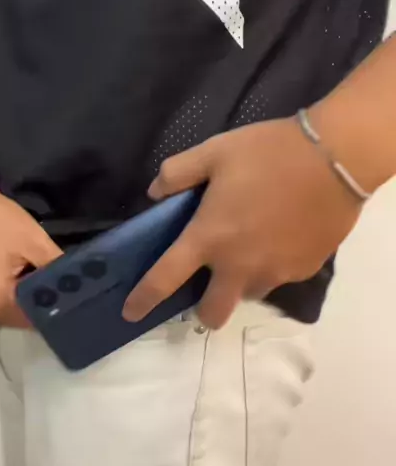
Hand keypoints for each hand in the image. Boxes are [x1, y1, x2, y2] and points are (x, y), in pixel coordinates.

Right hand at [0, 174, 61, 327]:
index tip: (63, 299)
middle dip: (28, 305)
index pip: (28, 318)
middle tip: (44, 286)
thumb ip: (56, 271)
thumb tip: (75, 287)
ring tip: (21, 277)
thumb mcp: (35, 242)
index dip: (47, 309)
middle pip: (10, 319)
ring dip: (10, 302)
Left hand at [123, 117, 361, 329]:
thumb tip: (156, 193)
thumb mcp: (214, 151)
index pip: (165, 278)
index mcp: (209, 238)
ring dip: (240, 282)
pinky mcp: (304, 270)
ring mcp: (274, 272)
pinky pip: (279, 278)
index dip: (143, 299)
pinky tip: (279, 236)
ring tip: (250, 247)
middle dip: (204, 307)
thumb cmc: (268, 152)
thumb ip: (177, 173)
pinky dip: (272, 265)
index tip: (130, 313)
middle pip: (212, 314)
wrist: (335, 157)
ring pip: (248, 295)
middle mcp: (238, 266)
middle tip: (208, 280)